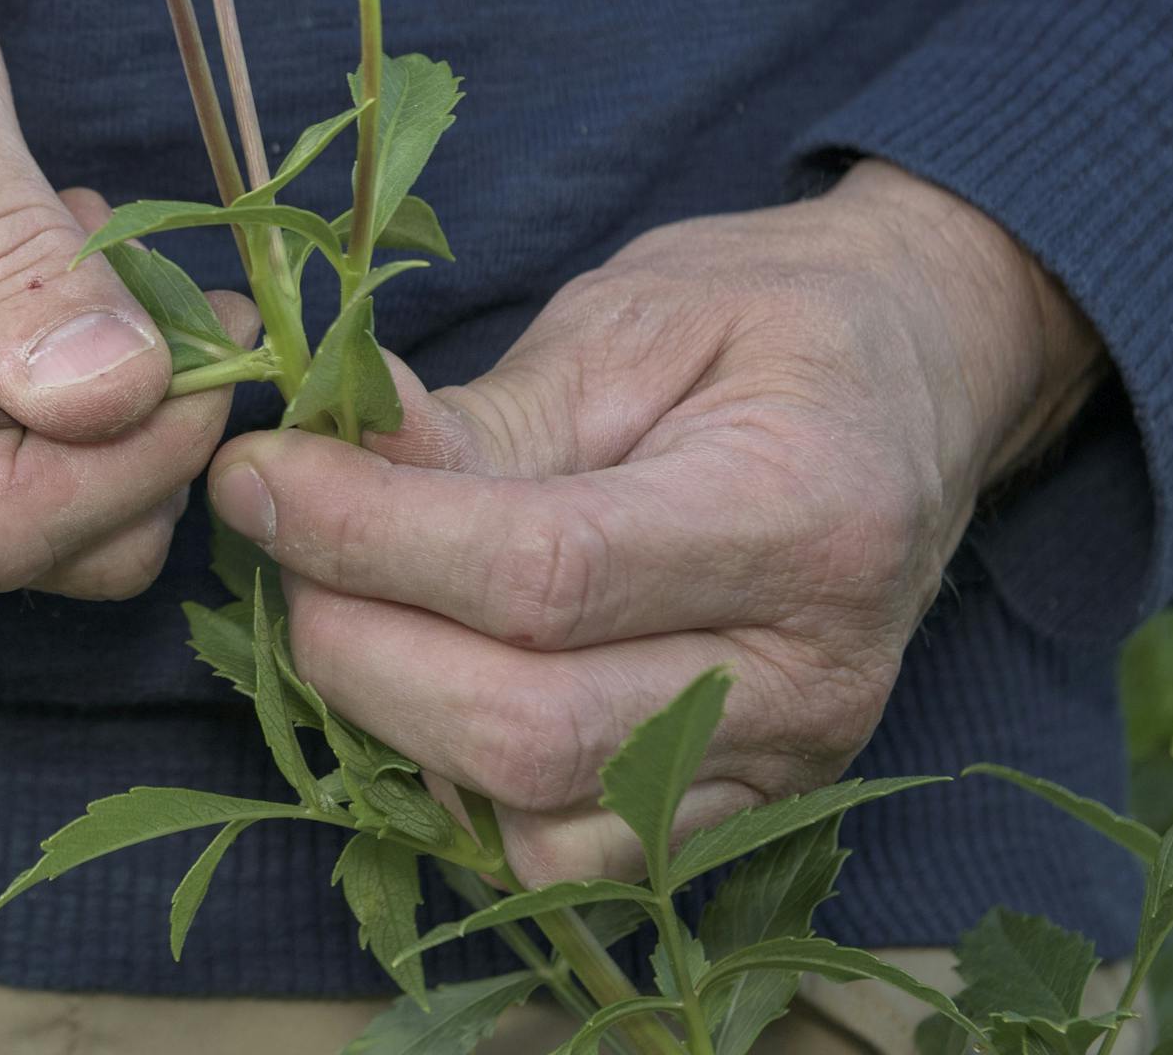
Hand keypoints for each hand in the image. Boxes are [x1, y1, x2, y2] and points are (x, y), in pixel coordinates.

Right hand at [0, 0, 246, 596]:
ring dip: (91, 404)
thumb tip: (121, 396)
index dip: (151, 445)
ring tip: (59, 243)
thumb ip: (5, 246)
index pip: (7, 514)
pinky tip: (12, 276)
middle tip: (150, 266)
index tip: (222, 322)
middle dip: (140, 426)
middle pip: (25, 544)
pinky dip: (38, 396)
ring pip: (19, 525)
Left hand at [209, 161, 1100, 885]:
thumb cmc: (768, 316)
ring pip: (541, 818)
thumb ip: (485, 419)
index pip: (546, 571)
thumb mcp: (629, 319)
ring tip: (351, 599)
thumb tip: (328, 467)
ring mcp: (793, 759)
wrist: (916, 368)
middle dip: (357, 641)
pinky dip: (468, 788)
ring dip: (396, 721)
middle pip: (531, 728)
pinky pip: (576, 857)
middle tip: (281, 538)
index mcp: (801, 512)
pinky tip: (434, 677)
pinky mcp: (755, 803)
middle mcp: (811, 670)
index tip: (256, 477)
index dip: (370, 533)